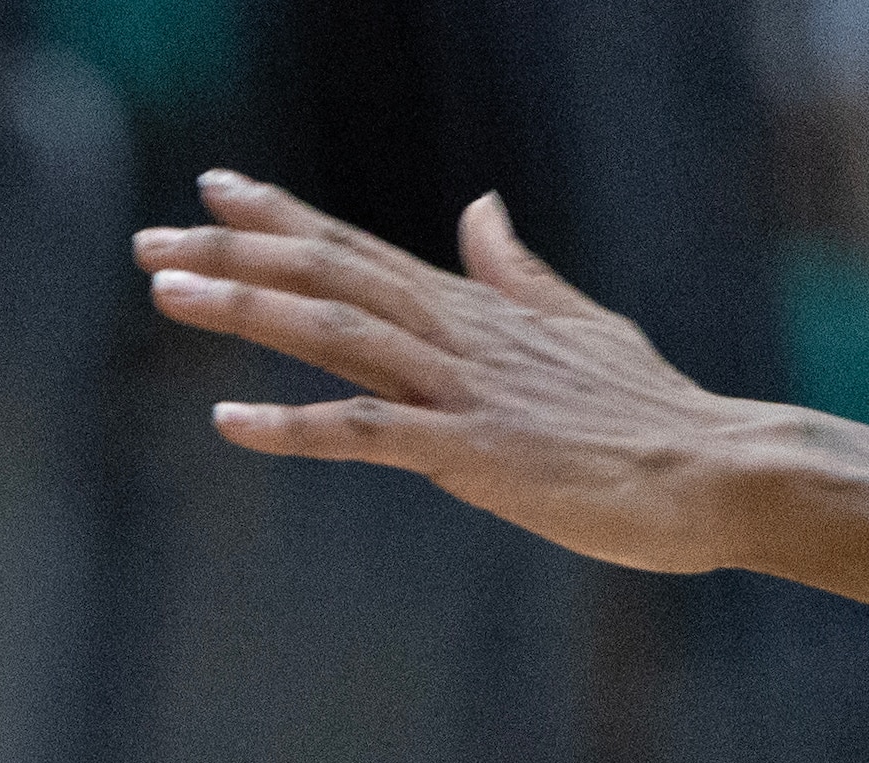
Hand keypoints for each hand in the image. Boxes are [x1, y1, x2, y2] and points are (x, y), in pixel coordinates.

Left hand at [132, 173, 761, 575]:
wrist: (718, 469)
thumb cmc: (650, 414)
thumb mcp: (580, 325)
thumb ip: (518, 273)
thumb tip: (480, 209)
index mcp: (474, 309)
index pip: (358, 246)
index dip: (281, 215)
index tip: (213, 186)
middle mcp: (457, 333)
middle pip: (327, 273)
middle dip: (234, 252)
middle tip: (150, 240)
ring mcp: (462, 389)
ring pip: (334, 332)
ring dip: (246, 310)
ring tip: (168, 293)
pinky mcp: (472, 453)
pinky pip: (366, 433)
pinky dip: (293, 427)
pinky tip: (227, 423)